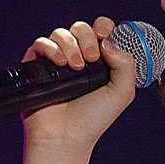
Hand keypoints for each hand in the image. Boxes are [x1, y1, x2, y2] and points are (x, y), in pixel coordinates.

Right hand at [20, 17, 136, 150]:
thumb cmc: (93, 119)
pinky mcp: (37, 65)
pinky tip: (59, 64)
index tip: (104, 37)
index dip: (104, 27)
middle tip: (91, 58)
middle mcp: (78, 57)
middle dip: (88, 37)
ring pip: (62, 33)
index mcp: (100, 60)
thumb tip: (109, 41)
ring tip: (75, 68)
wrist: (65, 136)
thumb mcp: (122, 92)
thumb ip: (126, 65)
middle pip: (81, 28)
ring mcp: (57, 60)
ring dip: (70, 45)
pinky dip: (51, 48)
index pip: (102, 30)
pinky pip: (41, 43)